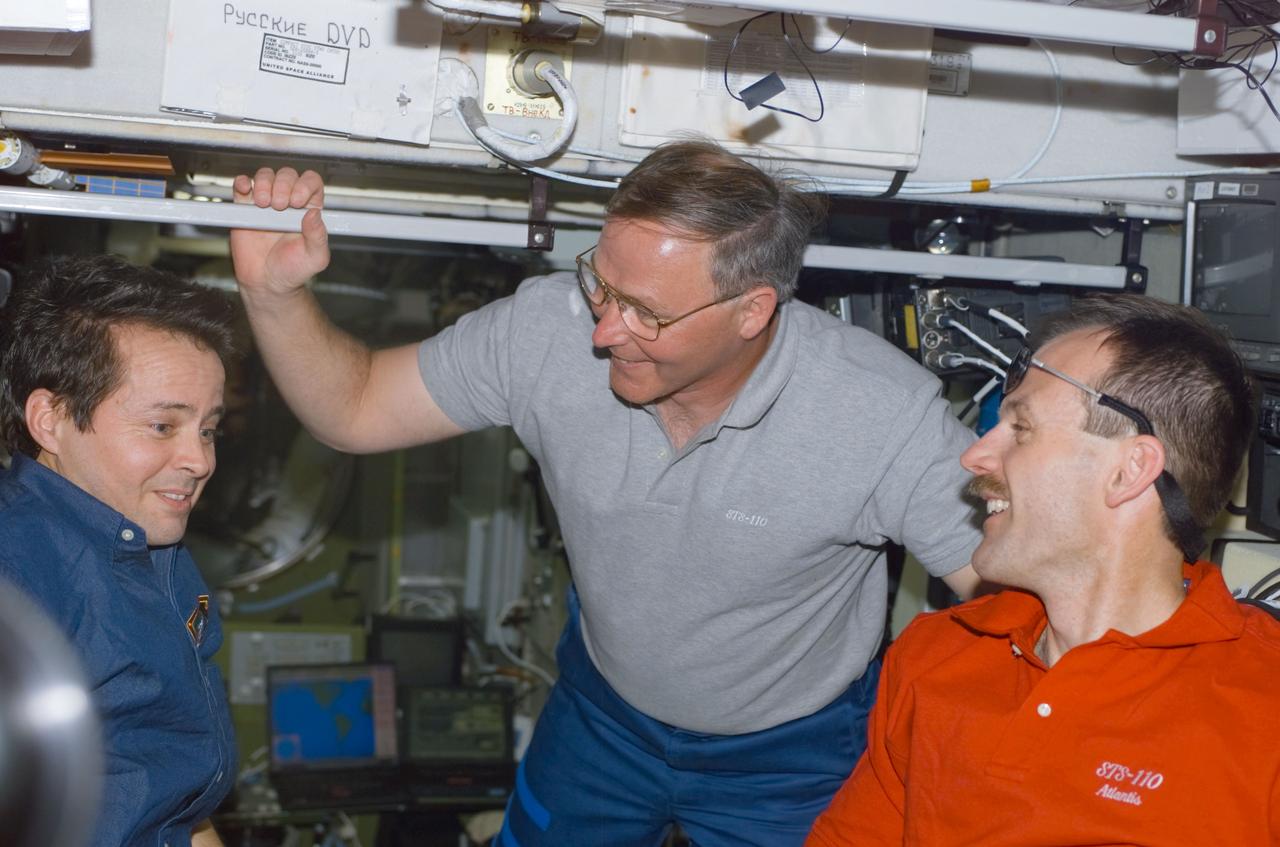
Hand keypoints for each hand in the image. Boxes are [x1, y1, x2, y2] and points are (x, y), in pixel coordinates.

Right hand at [230, 167, 329, 298]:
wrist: (267, 283)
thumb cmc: (293, 270)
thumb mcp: (315, 257)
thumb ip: (318, 236)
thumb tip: (315, 213)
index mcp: (309, 210)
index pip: (311, 182)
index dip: (305, 185)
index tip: (297, 201)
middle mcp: (288, 203)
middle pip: (287, 175)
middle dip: (283, 186)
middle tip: (279, 207)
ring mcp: (266, 203)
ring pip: (266, 176)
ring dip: (264, 184)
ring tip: (264, 205)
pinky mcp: (245, 208)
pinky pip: (242, 186)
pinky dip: (243, 183)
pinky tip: (247, 192)